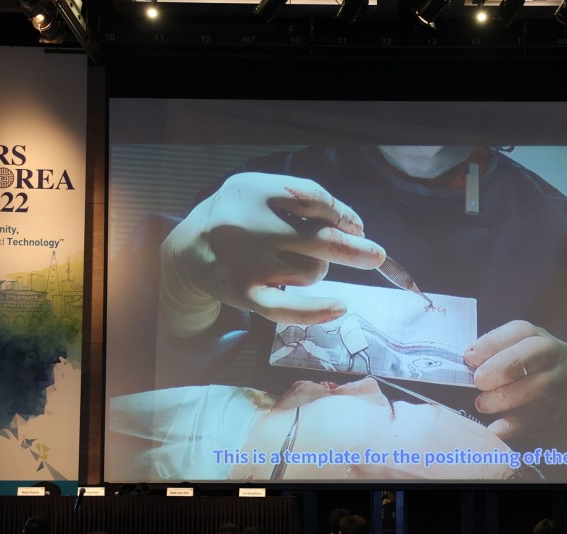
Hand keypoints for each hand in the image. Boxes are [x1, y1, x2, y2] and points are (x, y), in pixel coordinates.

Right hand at [160, 172, 385, 335]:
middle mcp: (249, 224)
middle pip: (321, 239)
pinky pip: (286, 308)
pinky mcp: (244, 293)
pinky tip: (339, 307)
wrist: (188, 250)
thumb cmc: (240, 218)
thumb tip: (354, 227)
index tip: (355, 226)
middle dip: (355, 250)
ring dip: (316, 270)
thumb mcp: (262, 192)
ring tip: (292, 263)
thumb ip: (304, 199)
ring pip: (312, 271)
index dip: (342, 213)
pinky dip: (315, 311)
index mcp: (256, 190)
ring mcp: (247, 261)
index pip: (313, 197)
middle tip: (378, 255)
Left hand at [465, 320, 566, 445]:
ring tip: (483, 405)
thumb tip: (464, 365)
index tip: (469, 358)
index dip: (493, 341)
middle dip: (504, 366)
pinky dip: (516, 425)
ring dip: (507, 397)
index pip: (521, 331)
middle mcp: (562, 355)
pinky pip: (546, 418)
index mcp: (541, 339)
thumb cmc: (529, 385)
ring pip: (542, 386)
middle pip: (537, 351)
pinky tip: (497, 430)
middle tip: (478, 382)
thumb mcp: (515, 367)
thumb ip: (493, 362)